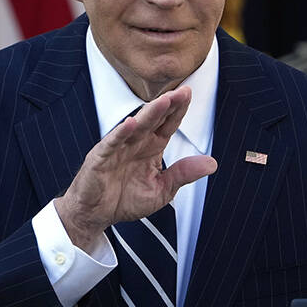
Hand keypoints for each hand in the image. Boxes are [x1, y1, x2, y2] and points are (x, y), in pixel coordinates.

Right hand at [53, 86, 216, 246]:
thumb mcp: (162, 189)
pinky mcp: (100, 158)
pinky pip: (111, 143)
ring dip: (149, 114)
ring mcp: (118, 148)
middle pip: (154, 120)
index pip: (167, 124)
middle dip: (168, 105)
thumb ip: (183, 174)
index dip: (178, 110)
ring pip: (136, 127)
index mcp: (151, 147)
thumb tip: (210, 164)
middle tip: (182, 92)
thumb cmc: (125, 200)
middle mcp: (136, 143)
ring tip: (163, 101)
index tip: (188, 94)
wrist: (96, 214)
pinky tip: (131, 124)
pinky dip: (121, 133)